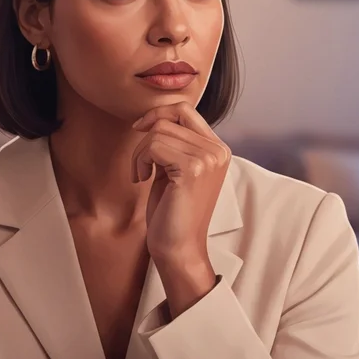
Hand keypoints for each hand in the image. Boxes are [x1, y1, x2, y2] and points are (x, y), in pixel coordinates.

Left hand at [131, 100, 231, 265]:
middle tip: (141, 164)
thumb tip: (155, 116)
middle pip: (170, 118)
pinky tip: (143, 180)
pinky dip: (141, 161)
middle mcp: (218, 150)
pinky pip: (154, 146)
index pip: (185, 109)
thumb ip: (175, 142)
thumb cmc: (173, 211)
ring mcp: (208, 158)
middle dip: (146, 137)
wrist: (179, 248)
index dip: (158, 114)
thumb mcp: (176, 168)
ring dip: (140, 152)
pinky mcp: (193, 169)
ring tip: (142, 175)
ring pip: (159, 131)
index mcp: (218, 148)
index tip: (140, 130)